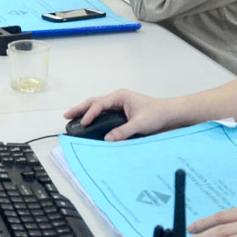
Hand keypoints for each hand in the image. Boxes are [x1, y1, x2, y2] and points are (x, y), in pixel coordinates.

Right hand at [63, 89, 185, 140]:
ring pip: (98, 107)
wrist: (170, 114)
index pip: (100, 103)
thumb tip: (107, 139)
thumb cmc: (158, 113)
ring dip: (86, 112)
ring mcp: (119, 105)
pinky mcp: (121, 113)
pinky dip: (95, 117)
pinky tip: (88, 124)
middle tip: (67, 115)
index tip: (83, 122)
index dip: (90, 113)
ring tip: (73, 118)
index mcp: (121, 96)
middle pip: (95, 102)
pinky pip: (104, 114)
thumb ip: (123, 131)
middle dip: (80, 108)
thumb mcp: (140, 123)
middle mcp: (118, 99)